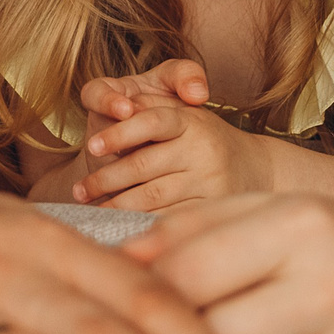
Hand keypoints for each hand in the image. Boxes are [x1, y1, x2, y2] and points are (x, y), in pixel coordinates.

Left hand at [72, 62, 270, 211]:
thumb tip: (116, 107)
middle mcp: (202, 148)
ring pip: (150, 197)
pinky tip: (120, 227)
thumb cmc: (204, 138)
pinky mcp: (211, 209)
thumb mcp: (183, 113)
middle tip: (78, 190)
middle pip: (143, 165)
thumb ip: (149, 105)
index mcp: (190, 120)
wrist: (255, 167)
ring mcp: (209, 181)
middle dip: (104, 179)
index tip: (90, 146)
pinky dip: (139, 225)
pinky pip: (167, 220)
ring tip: (91, 210)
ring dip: (115, 205)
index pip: (151, 121)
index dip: (118, 133)